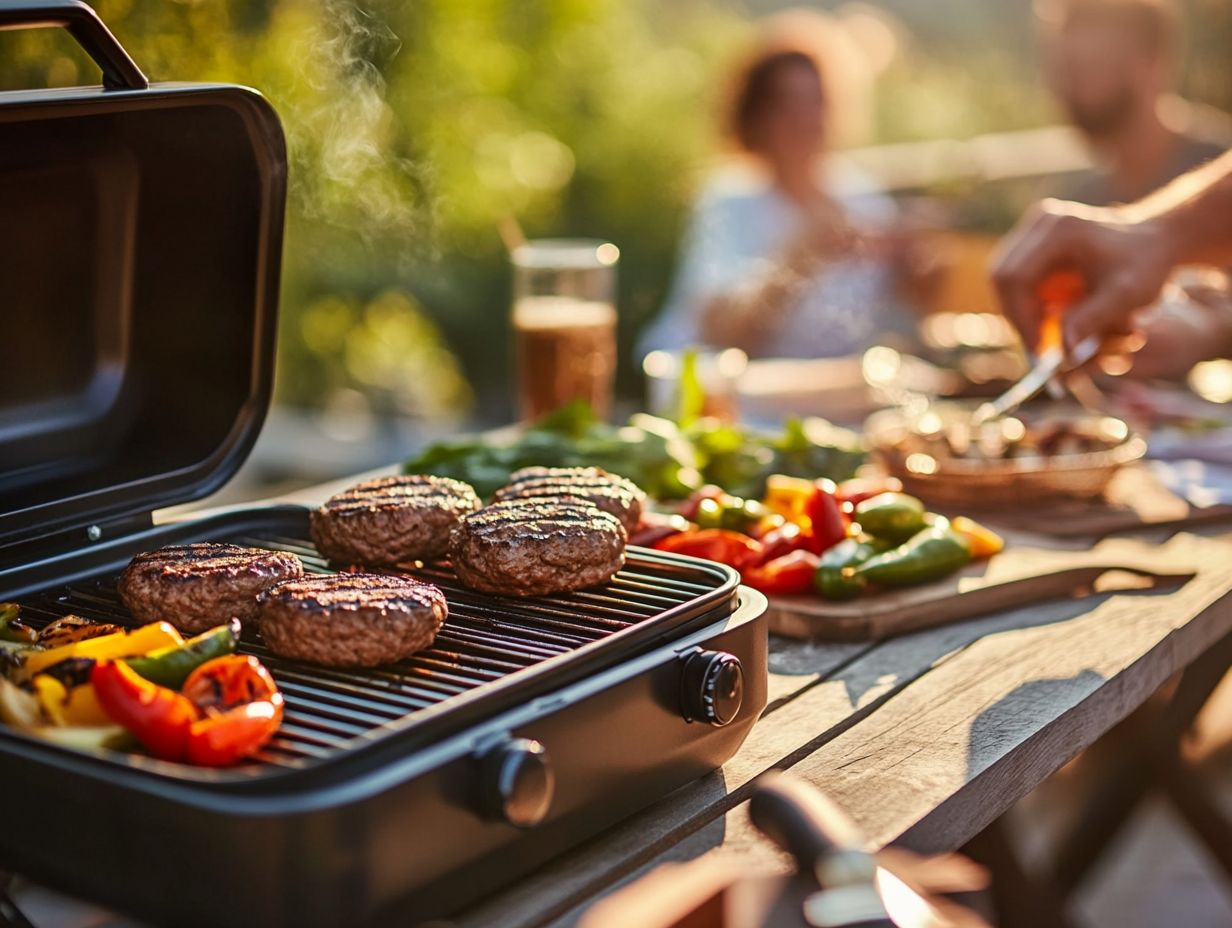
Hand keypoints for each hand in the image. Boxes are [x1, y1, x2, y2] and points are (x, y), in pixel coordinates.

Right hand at [991, 198, 1176, 352]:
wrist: (1155, 240)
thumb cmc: (1147, 265)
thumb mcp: (1127, 295)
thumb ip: (1092, 320)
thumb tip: (1062, 352)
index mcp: (1059, 230)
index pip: (1015, 277)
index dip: (1021, 318)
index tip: (1040, 350)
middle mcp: (1040, 223)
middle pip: (1002, 277)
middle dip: (1016, 317)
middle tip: (1037, 348)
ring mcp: (1034, 230)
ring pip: (1004, 280)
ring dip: (1019, 313)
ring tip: (1044, 336)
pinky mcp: (1034, 242)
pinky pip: (1015, 279)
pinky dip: (1026, 305)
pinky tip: (1046, 322)